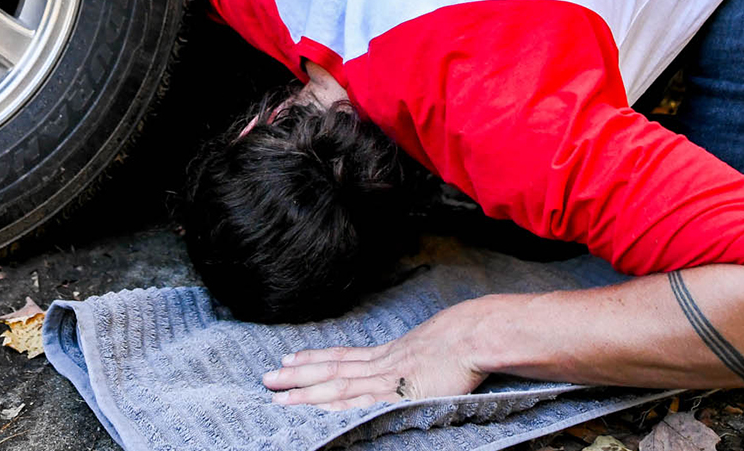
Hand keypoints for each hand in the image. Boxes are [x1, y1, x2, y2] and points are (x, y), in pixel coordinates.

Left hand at [261, 304, 488, 409]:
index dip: (313, 357)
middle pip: (331, 368)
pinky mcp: (400, 393)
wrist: (476, 333)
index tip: (288, 358)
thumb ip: (419, 354)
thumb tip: (414, 362)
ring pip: (338, 385)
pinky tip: (317, 409)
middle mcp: (382, 363)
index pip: (343, 355)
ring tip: (278, 395)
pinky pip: (362, 402)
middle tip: (266, 378)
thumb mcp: (435, 341)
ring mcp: (389, 378)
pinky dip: (338, 406)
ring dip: (306, 391)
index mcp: (390, 352)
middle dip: (297, 375)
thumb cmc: (464, 336)